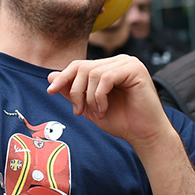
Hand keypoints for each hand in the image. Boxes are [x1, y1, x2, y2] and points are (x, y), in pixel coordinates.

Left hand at [47, 55, 171, 153]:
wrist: (144, 135)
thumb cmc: (121, 121)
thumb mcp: (89, 106)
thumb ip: (72, 91)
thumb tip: (50, 76)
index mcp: (109, 66)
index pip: (80, 65)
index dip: (63, 77)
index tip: (50, 91)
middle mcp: (119, 60)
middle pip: (83, 67)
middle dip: (76, 91)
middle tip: (79, 112)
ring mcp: (128, 63)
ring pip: (93, 73)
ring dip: (90, 98)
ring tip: (98, 113)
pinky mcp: (135, 69)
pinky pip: (106, 78)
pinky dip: (100, 96)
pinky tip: (104, 109)